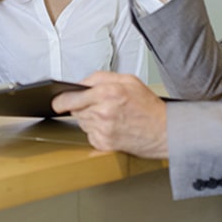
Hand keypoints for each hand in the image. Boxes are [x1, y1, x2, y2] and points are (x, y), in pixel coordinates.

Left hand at [52, 72, 167, 159]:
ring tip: (109, 116)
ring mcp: (102, 130)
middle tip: (98, 105)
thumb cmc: (149, 107)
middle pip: (75, 109)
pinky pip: (89, 134)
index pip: (71, 96)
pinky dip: (96, 130)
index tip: (57, 101)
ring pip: (81, 122)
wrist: (164, 131)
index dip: (61, 99)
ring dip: (89, 118)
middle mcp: (103, 112)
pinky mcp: (103, 144)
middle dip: (81, 106)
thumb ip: (101, 77)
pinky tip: (111, 127)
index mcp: (107, 92)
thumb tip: (81, 83)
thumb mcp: (129, 80)